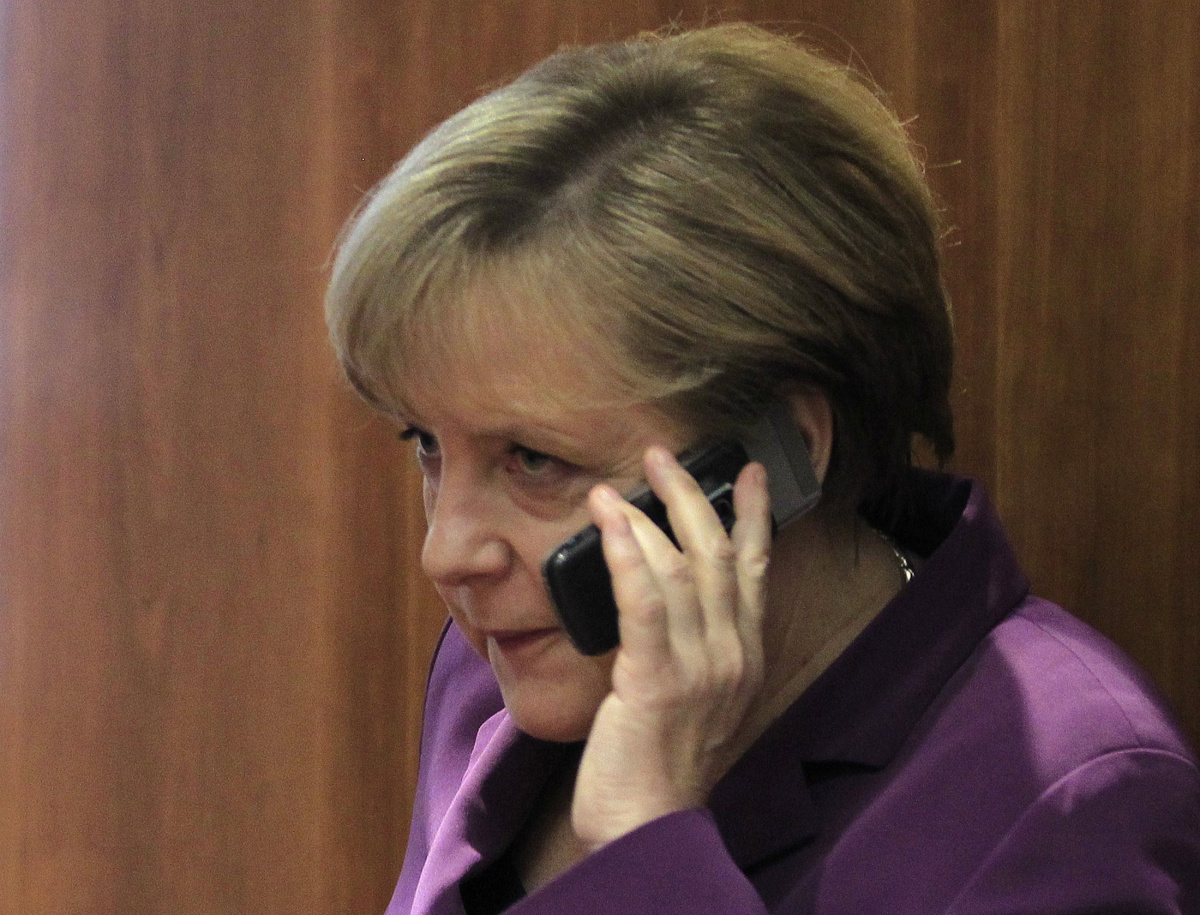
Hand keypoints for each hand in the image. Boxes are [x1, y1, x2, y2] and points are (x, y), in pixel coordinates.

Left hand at [570, 446, 772, 851]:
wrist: (648, 824)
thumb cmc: (656, 761)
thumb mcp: (688, 694)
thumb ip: (686, 643)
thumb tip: (654, 589)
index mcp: (744, 656)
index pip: (756, 569)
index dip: (755, 515)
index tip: (750, 471)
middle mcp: (733, 655)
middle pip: (720, 554)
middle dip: (693, 496)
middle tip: (663, 456)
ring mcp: (702, 667)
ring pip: (683, 569)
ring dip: (649, 517)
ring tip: (614, 487)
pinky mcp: (659, 680)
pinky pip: (646, 603)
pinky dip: (629, 556)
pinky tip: (610, 525)